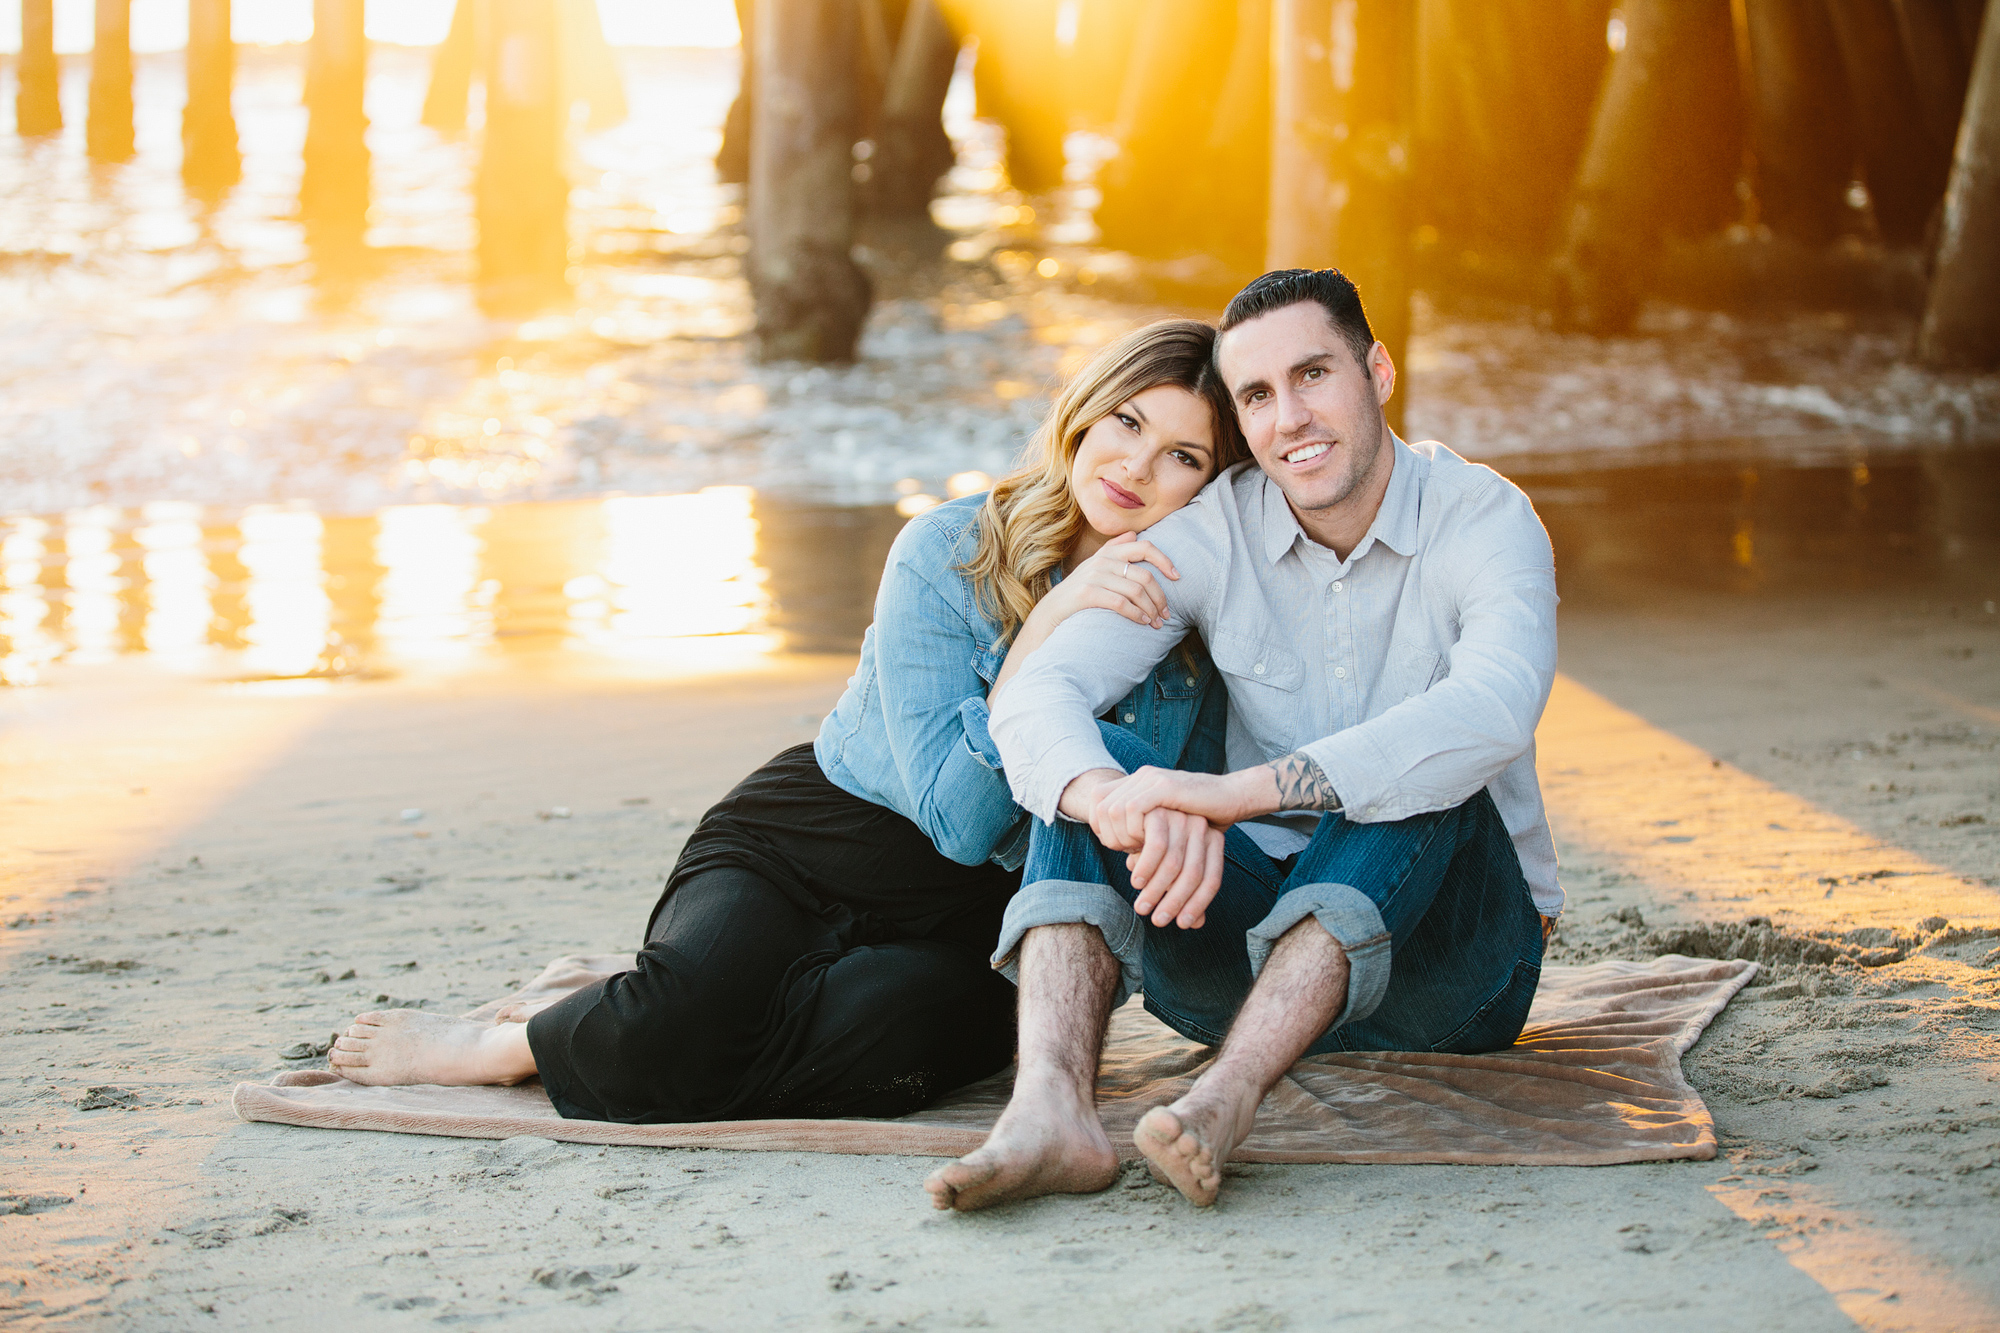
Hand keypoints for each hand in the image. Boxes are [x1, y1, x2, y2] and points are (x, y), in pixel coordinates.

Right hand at [1036, 532, 1178, 631]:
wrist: (1051, 612)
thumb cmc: (1079, 592)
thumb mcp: (1094, 566)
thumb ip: (1113, 548)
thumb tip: (1133, 533)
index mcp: (1108, 552)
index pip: (1144, 547)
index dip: (1164, 560)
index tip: (1177, 577)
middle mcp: (1102, 560)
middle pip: (1145, 575)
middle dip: (1160, 597)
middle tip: (1166, 614)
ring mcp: (1094, 575)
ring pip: (1136, 591)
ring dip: (1151, 609)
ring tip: (1156, 623)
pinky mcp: (1087, 593)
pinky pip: (1121, 603)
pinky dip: (1136, 614)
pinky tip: (1143, 622)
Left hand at [1086, 767, 1255, 844]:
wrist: (1234, 798)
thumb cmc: (1205, 817)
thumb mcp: (1169, 828)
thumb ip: (1147, 838)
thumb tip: (1128, 863)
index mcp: (1139, 781)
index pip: (1097, 800)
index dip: (1100, 826)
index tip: (1119, 847)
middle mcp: (1141, 775)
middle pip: (1100, 805)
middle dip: (1108, 834)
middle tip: (1129, 852)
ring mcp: (1152, 778)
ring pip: (1113, 809)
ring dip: (1121, 836)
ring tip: (1139, 851)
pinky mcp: (1165, 787)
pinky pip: (1132, 810)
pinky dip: (1134, 831)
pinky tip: (1148, 843)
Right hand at [1122, 807, 1226, 928]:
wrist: (1135, 807)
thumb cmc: (1155, 843)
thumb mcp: (1172, 868)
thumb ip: (1184, 891)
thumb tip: (1197, 923)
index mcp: (1213, 840)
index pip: (1212, 880)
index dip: (1198, 905)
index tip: (1183, 925)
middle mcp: (1201, 827)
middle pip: (1193, 875)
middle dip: (1174, 903)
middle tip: (1158, 921)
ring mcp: (1181, 816)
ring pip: (1174, 864)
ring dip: (1156, 891)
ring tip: (1142, 906)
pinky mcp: (1158, 809)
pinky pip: (1156, 847)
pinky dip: (1146, 869)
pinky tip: (1137, 881)